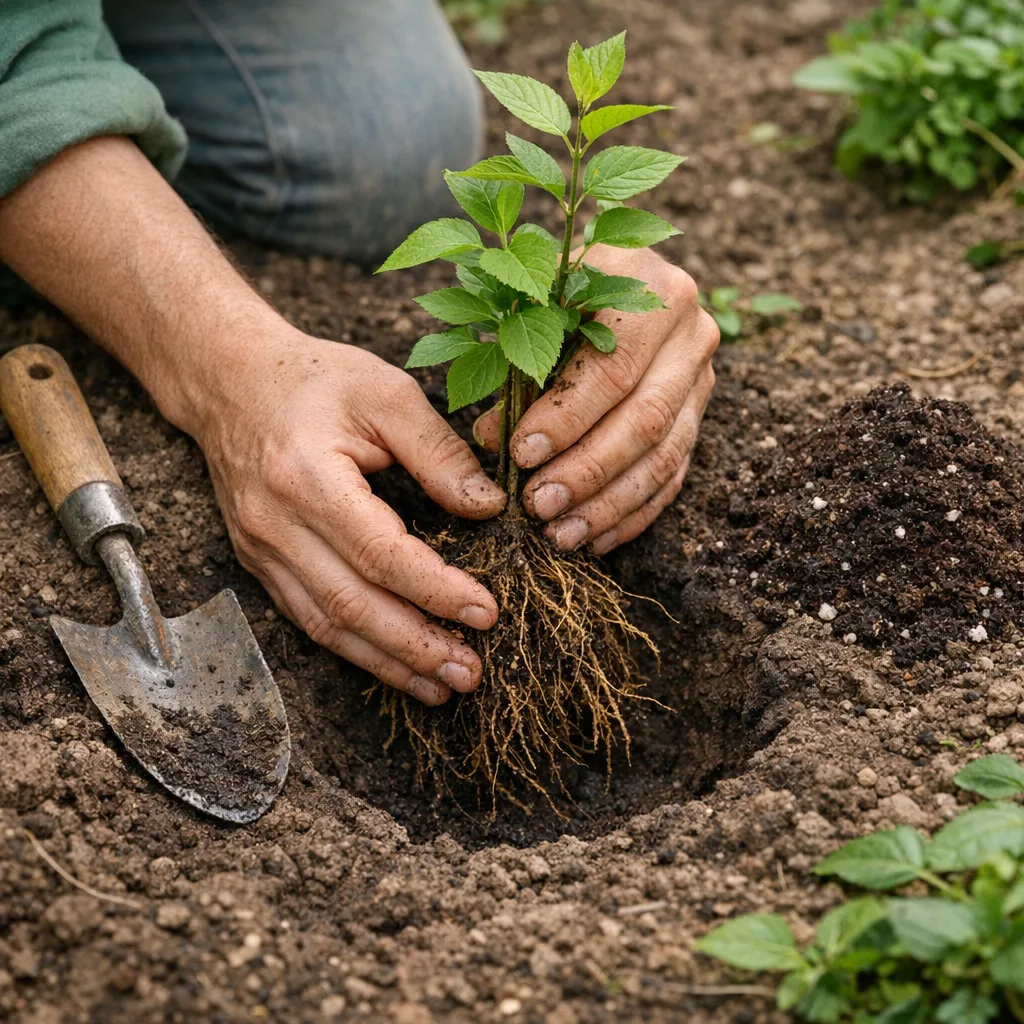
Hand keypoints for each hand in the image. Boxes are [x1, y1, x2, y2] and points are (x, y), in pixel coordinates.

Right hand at [195, 331, 506, 705]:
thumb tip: (487, 508)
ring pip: (326, 625)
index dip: (436, 591)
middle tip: (470, 673)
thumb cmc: (315, 381)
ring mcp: (260, 550)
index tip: (485, 613)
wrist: (231, 382)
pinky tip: (394, 665)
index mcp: (309, 478)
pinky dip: (353, 649)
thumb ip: (439, 453)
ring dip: (387, 663)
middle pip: (352, 605)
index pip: (381, 554)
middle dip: (416, 646)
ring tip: (441, 686)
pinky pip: (307, 618)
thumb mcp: (387, 394)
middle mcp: (276, 524)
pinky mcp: (258, 563)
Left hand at [475, 245, 717, 553]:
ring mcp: (702, 376)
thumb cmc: (560, 291)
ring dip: (610, 504)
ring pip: (665, 454)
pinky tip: (596, 539)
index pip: (612, 368)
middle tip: (539, 506)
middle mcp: (690, 332)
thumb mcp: (533, 310)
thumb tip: (493, 440)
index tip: (520, 454)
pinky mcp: (700, 414)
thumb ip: (515, 369)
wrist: (621, 272)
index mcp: (649, 289)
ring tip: (562, 534)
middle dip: (588, 471)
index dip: (566, 419)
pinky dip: (634, 513)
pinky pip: (674, 474)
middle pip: (645, 418)